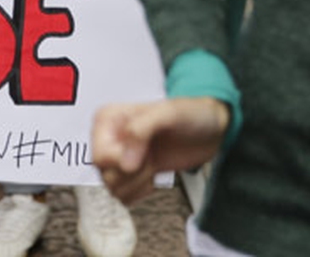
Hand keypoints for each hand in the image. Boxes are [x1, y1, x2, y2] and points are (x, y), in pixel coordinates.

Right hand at [89, 98, 228, 202]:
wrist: (210, 128)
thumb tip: (125, 163)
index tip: (144, 154)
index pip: (100, 156)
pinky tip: (154, 175)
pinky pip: (124, 196)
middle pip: (105, 175)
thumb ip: (141, 130)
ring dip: (139, 182)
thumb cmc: (191, 113)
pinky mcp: (133, 173)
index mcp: (108, 119)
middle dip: (135, 173)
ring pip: (114, 188)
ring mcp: (121, 157)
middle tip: (151, 156)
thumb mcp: (168, 113)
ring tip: (154, 163)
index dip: (122, 162)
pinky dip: (141, 192)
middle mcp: (110, 139)